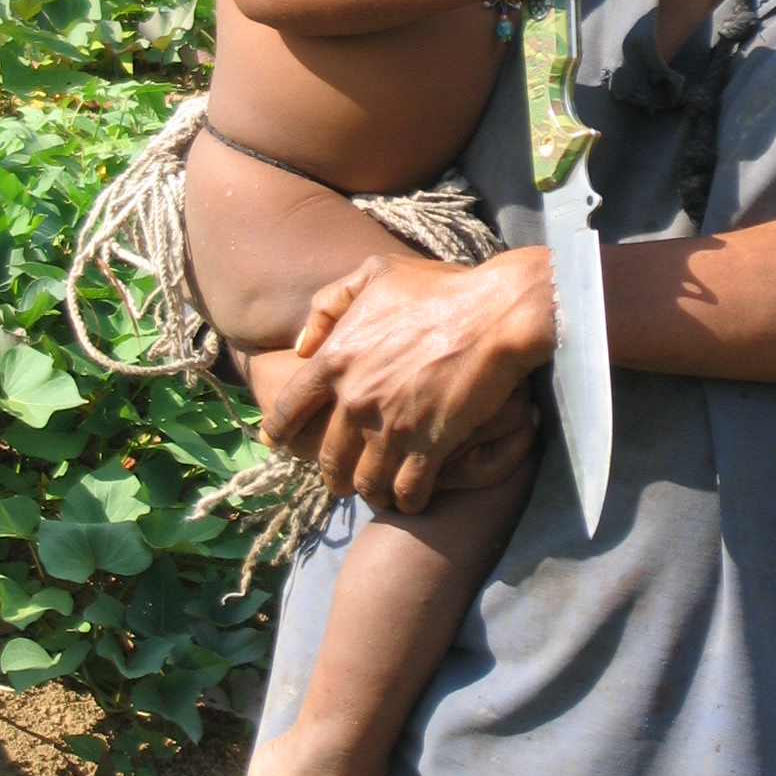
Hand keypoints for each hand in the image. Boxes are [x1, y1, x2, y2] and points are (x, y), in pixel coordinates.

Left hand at [263, 248, 555, 511]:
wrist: (497, 311)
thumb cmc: (440, 288)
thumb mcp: (376, 273)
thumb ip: (330, 303)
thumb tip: (303, 345)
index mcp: (336, 359)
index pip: (288, 409)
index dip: (279, 431)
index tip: (278, 442)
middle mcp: (355, 399)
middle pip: (327, 458)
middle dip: (330, 472)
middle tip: (339, 475)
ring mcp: (391, 428)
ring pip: (363, 482)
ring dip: (368, 490)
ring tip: (375, 489)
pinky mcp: (428, 447)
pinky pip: (405, 493)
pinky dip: (404, 501)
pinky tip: (410, 498)